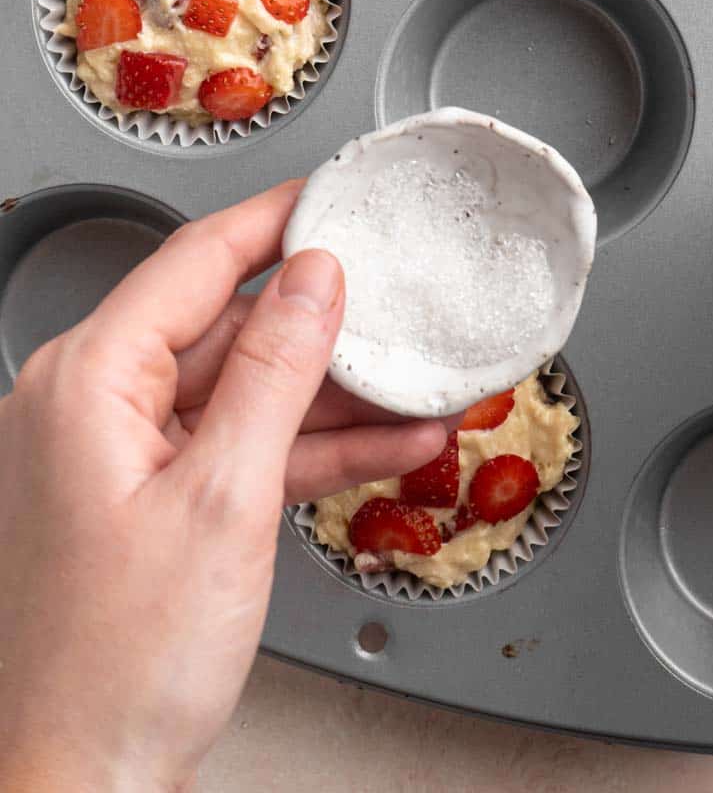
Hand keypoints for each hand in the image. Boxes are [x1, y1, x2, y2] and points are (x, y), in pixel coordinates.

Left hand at [0, 180, 447, 792]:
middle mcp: (89, 407)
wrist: (76, 789)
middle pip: (225, 323)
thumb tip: (314, 280)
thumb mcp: (224, 500)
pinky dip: (308, 447)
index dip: (278, 219)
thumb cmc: (114, 671)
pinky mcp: (147, 505)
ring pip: (243, 389)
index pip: (196, 260)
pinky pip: (239, 447)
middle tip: (400, 289)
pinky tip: (388, 441)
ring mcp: (117, 459)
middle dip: (324, 318)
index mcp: (85, 381)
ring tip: (420, 378)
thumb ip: (276, 374)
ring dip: (333, 391)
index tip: (339, 194)